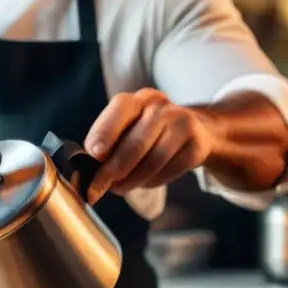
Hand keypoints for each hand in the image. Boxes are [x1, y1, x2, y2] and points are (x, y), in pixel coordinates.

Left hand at [84, 89, 215, 203]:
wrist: (192, 131)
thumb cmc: (145, 134)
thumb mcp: (125, 130)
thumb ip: (107, 145)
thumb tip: (89, 173)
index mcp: (137, 100)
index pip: (120, 110)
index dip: (105, 133)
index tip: (95, 156)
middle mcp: (161, 106)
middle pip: (135, 143)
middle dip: (113, 171)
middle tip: (99, 188)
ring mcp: (183, 123)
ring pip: (153, 160)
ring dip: (132, 181)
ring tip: (120, 188)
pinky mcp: (198, 144)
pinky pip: (170, 170)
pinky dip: (152, 181)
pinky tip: (145, 181)